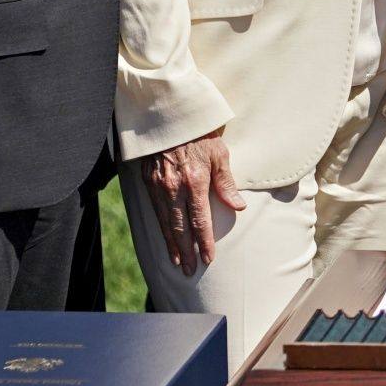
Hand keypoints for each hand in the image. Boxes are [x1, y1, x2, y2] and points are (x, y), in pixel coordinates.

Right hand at [139, 129, 247, 275]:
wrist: (170, 116)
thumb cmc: (200, 134)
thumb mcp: (220, 155)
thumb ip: (227, 184)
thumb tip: (238, 207)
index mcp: (194, 181)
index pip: (199, 220)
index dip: (204, 241)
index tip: (208, 258)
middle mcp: (173, 187)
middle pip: (179, 227)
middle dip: (186, 251)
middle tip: (189, 270)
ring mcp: (157, 185)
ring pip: (164, 222)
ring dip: (171, 244)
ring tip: (177, 261)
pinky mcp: (147, 181)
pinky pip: (154, 211)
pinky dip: (160, 229)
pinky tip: (165, 239)